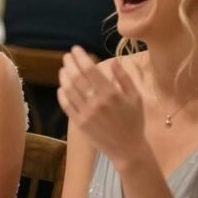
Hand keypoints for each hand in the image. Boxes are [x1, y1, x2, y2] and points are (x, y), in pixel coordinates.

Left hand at [56, 46, 148, 169]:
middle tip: (67, 56)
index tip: (76, 49)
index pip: (90, 70)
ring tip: (63, 69)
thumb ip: (124, 78)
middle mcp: (96, 102)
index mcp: (111, 94)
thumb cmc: (133, 121)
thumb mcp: (135, 97)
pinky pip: (66, 105)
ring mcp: (85, 114)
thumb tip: (113, 61)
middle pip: (77, 78)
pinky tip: (62, 87)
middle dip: (70, 64)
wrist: (127, 148)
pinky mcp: (79, 123)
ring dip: (64, 77)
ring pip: (69, 90)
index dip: (81, 58)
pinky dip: (62, 94)